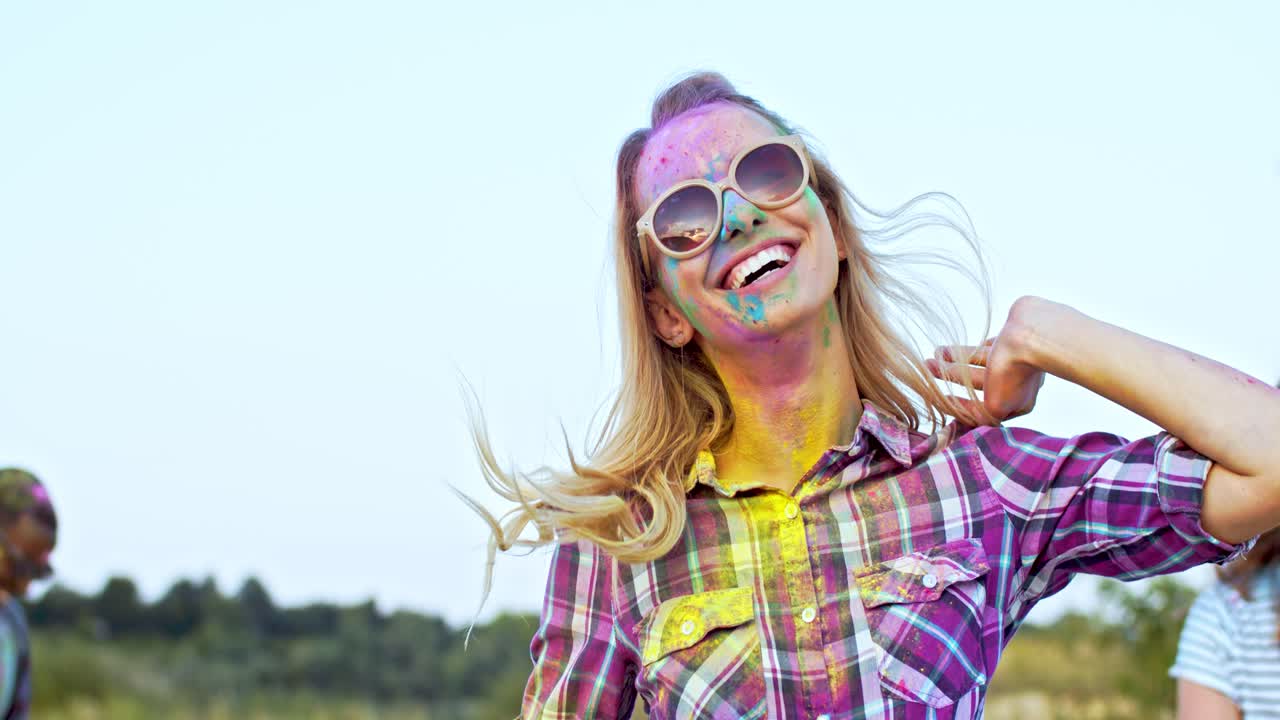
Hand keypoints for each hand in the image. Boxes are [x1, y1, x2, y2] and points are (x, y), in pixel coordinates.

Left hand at [926, 326, 1045, 425]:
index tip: (940, 397)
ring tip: (936, 352)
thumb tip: (963, 416)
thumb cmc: (1015, 375)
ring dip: (956, 358)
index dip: (960, 405)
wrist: (1033, 336)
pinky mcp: (1013, 340)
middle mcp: (1019, 383)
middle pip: (979, 383)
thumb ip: (980, 416)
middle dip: (953, 375)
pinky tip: (959, 347)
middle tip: (929, 367)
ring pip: (980, 362)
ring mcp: (1017, 361)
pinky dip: (972, 349)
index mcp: (1019, 404)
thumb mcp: (995, 408)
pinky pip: (987, 348)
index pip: (984, 409)